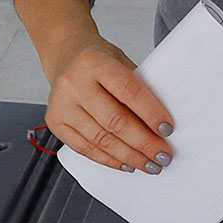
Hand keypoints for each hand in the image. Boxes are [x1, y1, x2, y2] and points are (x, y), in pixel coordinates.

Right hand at [44, 38, 174, 172]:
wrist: (66, 58)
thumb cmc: (99, 62)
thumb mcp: (122, 62)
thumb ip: (138, 88)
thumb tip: (161, 125)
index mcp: (94, 62)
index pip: (128, 91)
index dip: (151, 113)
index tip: (168, 129)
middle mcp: (74, 83)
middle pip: (115, 121)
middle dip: (144, 143)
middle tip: (163, 155)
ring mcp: (61, 105)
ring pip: (101, 139)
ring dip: (129, 156)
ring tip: (149, 164)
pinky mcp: (55, 123)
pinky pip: (85, 149)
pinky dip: (109, 160)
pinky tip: (127, 163)